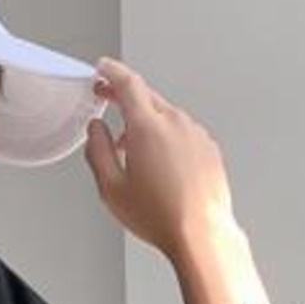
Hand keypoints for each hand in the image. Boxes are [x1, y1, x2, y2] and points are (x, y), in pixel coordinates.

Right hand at [83, 54, 237, 262]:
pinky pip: (182, 132)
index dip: (112, 71)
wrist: (202, 235)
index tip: (103, 68)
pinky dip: (167, 137)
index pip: (128, 83)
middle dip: (125, 97)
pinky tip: (160, 163)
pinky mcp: (209, 148)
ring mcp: (196, 134)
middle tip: (108, 101)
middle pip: (147, 97)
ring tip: (133, 151)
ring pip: (165, 115)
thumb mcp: (111, 187)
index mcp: (148, 127)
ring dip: (146, 123)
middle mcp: (176, 123)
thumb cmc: (161, 215)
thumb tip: (95, 129)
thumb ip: (97, 150)